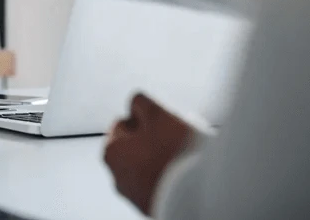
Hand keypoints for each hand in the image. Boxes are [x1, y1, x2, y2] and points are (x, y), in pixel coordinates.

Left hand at [103, 93, 195, 216]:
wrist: (198, 198)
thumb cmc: (174, 156)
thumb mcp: (156, 114)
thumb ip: (140, 102)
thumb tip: (135, 104)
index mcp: (111, 152)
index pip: (123, 124)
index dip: (144, 118)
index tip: (162, 120)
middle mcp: (118, 177)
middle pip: (135, 148)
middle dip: (153, 140)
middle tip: (176, 137)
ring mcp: (136, 196)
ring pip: (148, 169)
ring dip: (163, 161)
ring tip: (187, 157)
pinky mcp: (155, 209)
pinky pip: (162, 186)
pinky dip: (171, 179)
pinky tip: (188, 174)